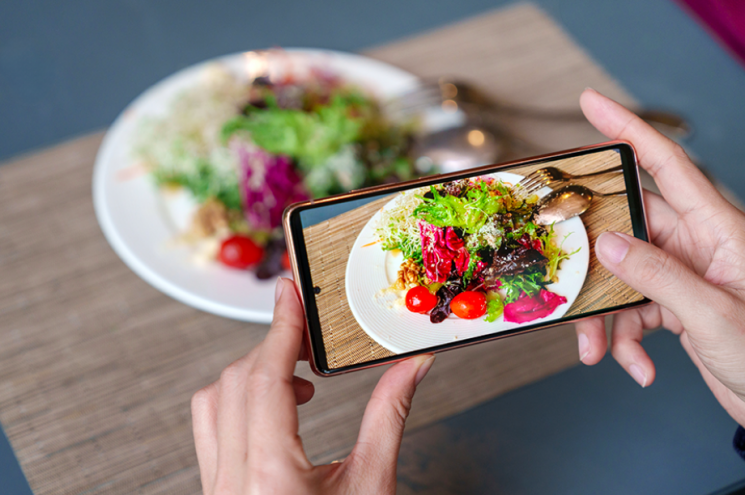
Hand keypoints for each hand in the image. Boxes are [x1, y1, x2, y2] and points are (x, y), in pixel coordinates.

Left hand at [191, 277, 434, 493]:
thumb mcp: (373, 488)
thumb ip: (389, 417)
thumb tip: (411, 368)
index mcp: (270, 478)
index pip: (264, 378)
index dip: (279, 327)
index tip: (290, 293)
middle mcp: (230, 481)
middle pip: (236, 381)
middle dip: (273, 347)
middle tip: (308, 333)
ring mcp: (216, 487)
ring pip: (214, 402)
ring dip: (253, 373)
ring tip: (296, 374)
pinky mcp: (216, 491)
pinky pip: (212, 428)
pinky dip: (240, 401)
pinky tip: (275, 408)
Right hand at [575, 89, 744, 425]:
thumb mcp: (714, 316)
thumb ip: (658, 277)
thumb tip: (609, 245)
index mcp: (719, 230)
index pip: (668, 166)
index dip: (629, 129)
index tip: (593, 104)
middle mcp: (698, 246)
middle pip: (628, 228)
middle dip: (593, 259)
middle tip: (562, 267)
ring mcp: (684, 276)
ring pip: (621, 277)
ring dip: (603, 316)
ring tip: (598, 350)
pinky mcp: (676, 306)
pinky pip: (632, 310)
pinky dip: (624, 339)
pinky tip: (637, 366)